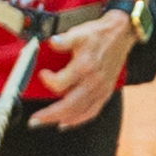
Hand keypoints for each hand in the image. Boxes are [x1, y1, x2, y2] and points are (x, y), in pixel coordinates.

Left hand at [32, 1, 135, 123]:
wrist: (121, 35)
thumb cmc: (99, 35)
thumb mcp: (79, 33)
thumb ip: (64, 40)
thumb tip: (51, 43)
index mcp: (85, 66)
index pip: (61, 83)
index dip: (48, 80)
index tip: (42, 74)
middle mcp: (93, 81)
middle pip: (69, 105)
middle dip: (49, 115)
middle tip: (34, 120)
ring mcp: (100, 89)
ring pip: (79, 112)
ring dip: (60, 119)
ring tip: (44, 122)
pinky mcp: (105, 93)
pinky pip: (91, 112)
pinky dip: (78, 120)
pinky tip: (65, 123)